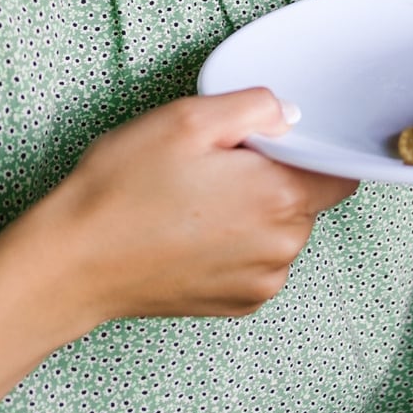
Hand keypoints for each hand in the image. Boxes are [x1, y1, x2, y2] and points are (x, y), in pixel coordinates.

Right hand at [30, 89, 356, 324]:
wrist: (72, 263)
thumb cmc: (122, 190)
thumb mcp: (186, 119)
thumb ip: (254, 107)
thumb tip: (291, 114)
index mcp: (280, 197)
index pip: (340, 172)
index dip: (311, 151)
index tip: (272, 144)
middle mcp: (282, 247)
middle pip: (307, 200)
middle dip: (273, 179)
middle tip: (214, 167)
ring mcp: (260, 282)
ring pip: (281, 232)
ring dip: (254, 213)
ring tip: (194, 202)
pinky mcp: (236, 304)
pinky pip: (257, 262)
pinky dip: (235, 245)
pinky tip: (190, 233)